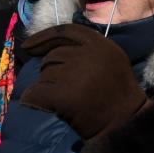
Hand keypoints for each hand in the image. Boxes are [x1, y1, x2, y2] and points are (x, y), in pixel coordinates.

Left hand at [21, 24, 145, 138]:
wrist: (125, 121)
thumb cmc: (118, 93)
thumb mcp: (112, 60)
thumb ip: (88, 49)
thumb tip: (51, 48)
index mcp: (102, 45)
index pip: (66, 31)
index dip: (44, 37)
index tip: (28, 46)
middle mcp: (88, 55)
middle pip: (53, 56)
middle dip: (53, 70)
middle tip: (68, 88)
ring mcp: (74, 74)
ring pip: (44, 74)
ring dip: (49, 86)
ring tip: (68, 99)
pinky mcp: (62, 94)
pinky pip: (36, 92)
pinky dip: (36, 99)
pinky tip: (48, 105)